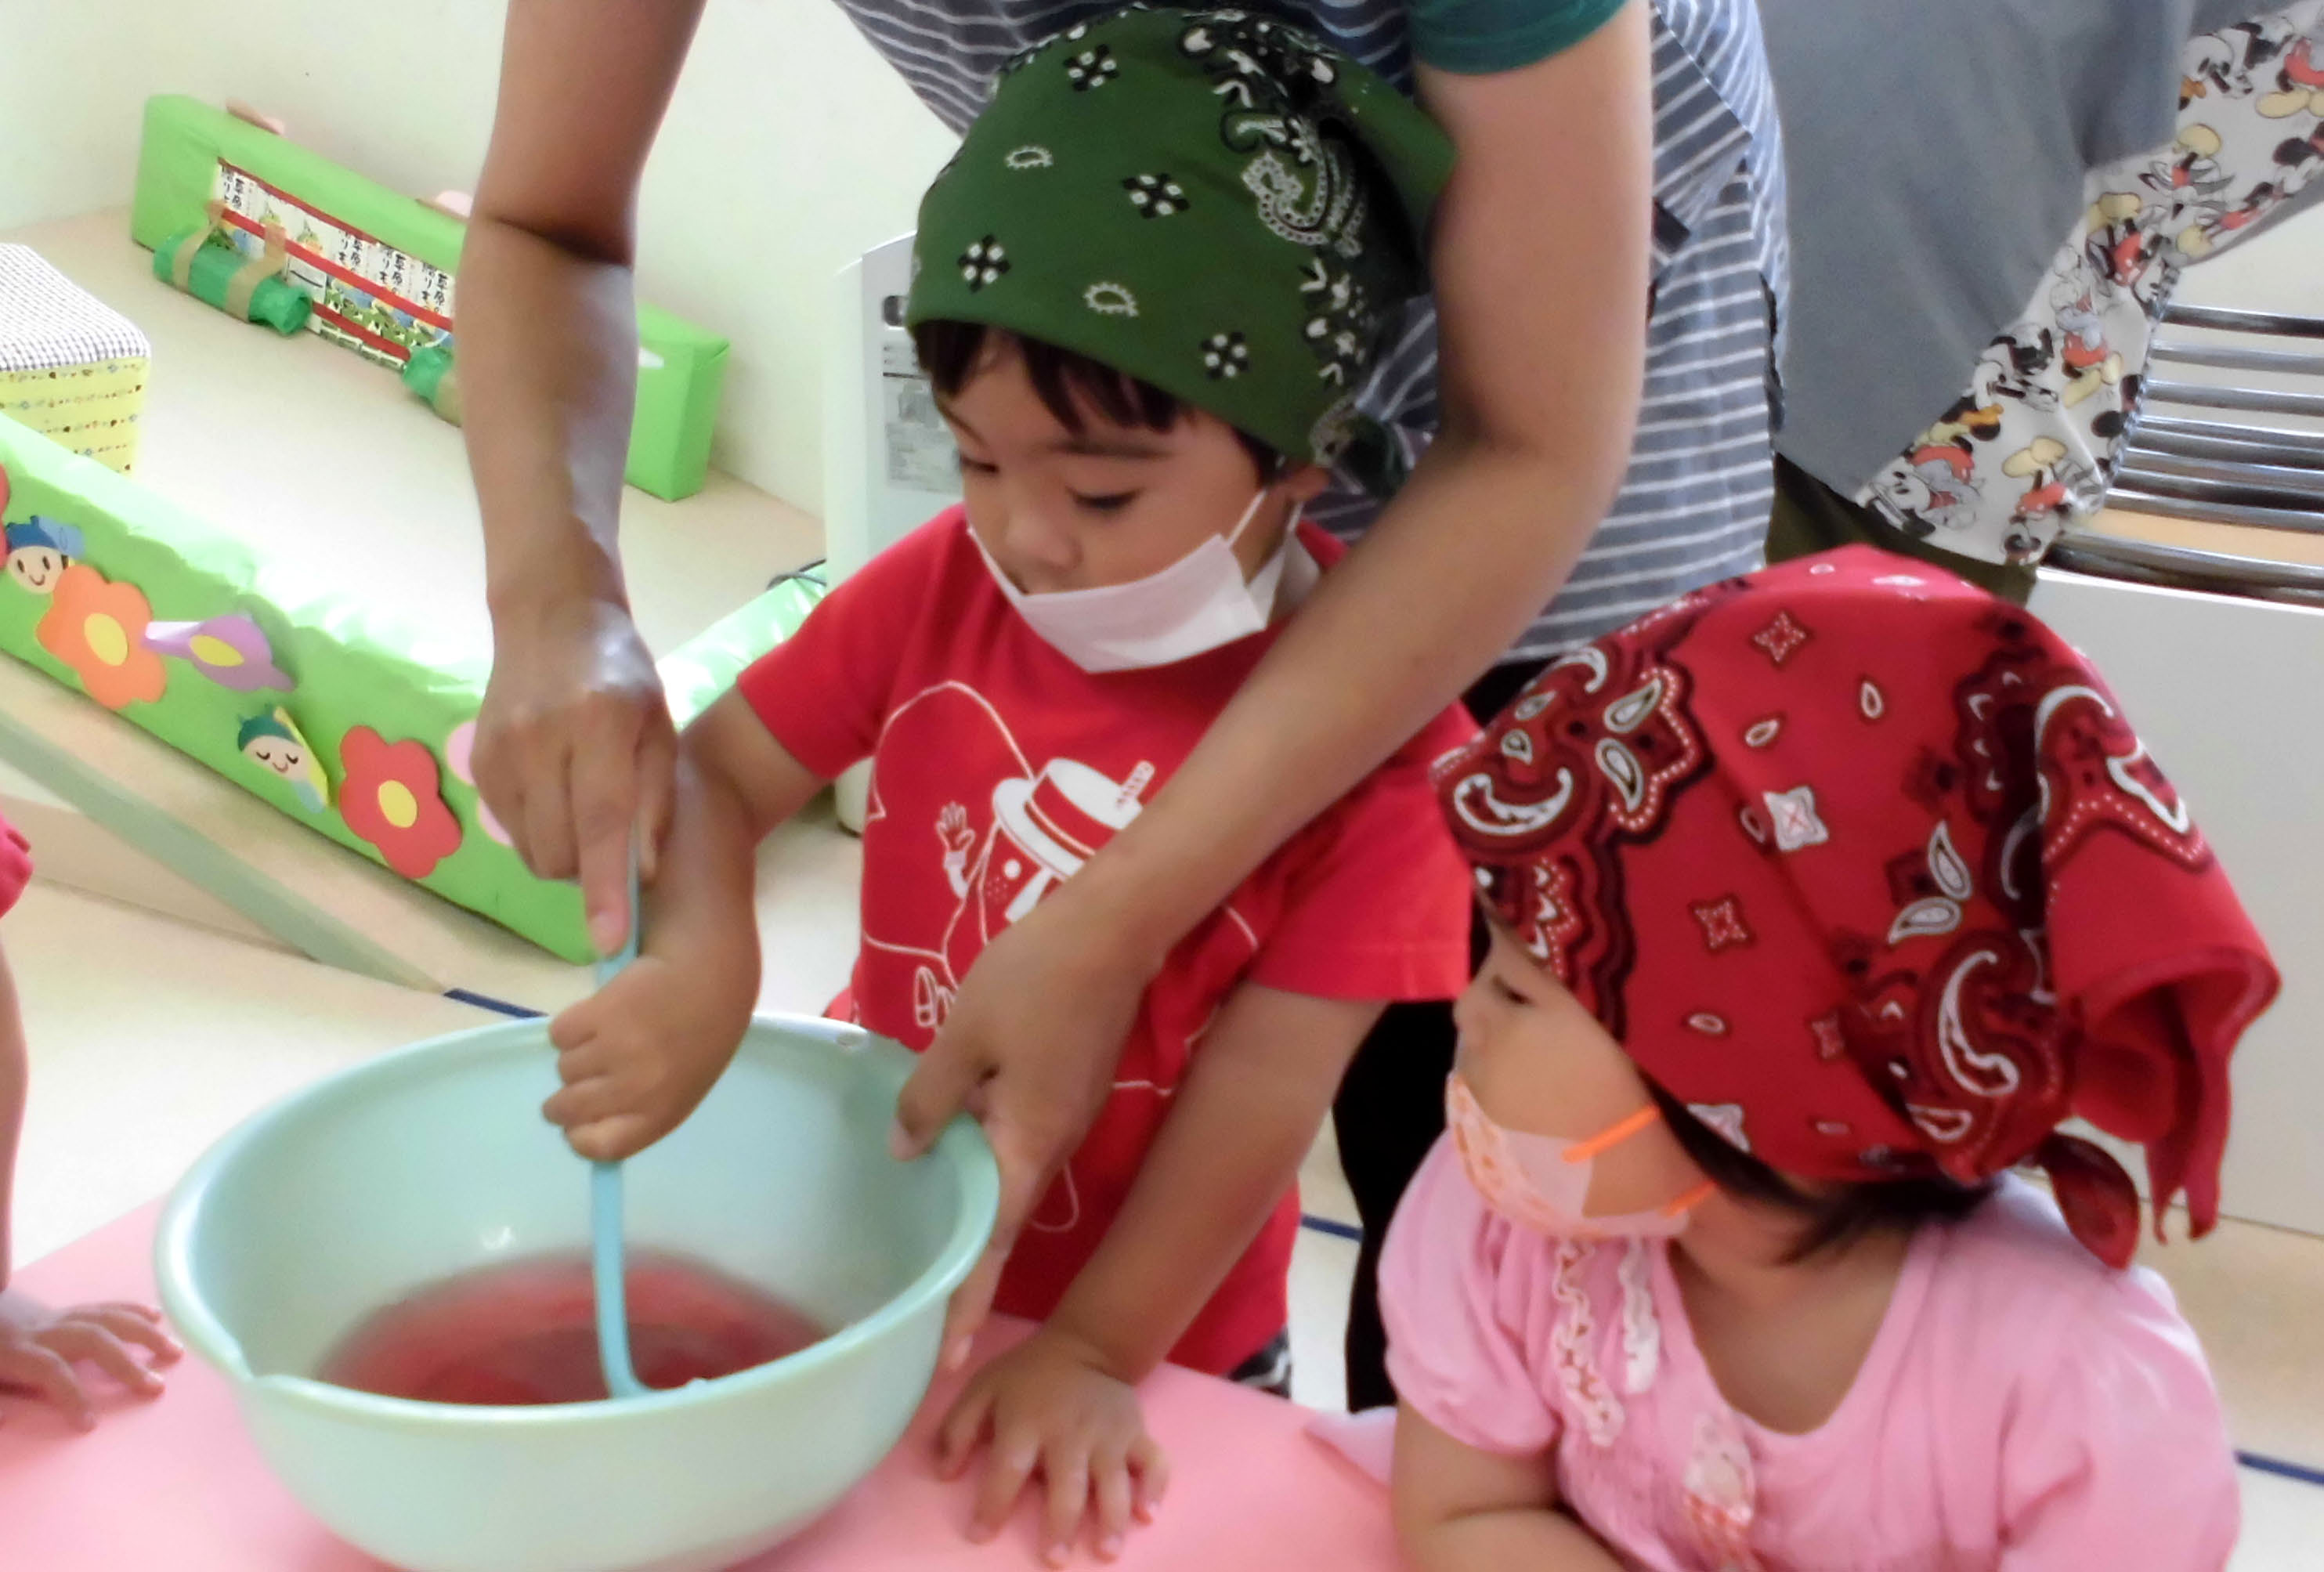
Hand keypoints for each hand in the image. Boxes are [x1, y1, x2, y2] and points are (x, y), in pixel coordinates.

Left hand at [0, 1292, 180, 1430]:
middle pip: (91, 1339)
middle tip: (156, 1387)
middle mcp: (42, 1330)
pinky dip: (131, 1311)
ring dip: (143, 1334)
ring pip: (105, 1318)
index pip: (50, 1369)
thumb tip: (3, 1423)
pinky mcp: (61, 1311)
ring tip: (173, 1351)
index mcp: (15, 1351)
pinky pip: (102, 1307)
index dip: (71, 1395)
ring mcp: (54, 1317)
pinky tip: (156, 1318)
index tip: (90, 1425)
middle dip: (125, 1362)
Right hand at [475, 595, 675, 955]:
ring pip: (533, 850)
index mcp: (599, 725)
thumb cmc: (623, 677)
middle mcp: (541, 739)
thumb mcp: (660, 728)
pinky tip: (555, 795)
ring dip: (564, 854)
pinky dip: (539, 832)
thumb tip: (640, 875)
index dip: (607, 887)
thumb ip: (655, 800)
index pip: (602, 822)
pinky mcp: (477, 763)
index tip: (612, 940)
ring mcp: (499, 752)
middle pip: (561, 850)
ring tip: (585, 810)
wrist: (551, 620)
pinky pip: (511, 831)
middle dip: (590, 872)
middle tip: (615, 844)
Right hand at [542, 949, 749, 1159]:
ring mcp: (616, 1051)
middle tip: (578, 1077)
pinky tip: (599, 1014)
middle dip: (563, 1098)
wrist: (711, 971)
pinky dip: (572, 1025)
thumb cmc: (704, 1031)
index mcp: (662, 1113)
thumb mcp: (683, 1085)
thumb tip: (586, 1124)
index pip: (601, 1147)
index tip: (576, 1124)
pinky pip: (560, 1033)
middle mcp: (637, 1088)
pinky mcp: (599, 1014)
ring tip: (605, 1036)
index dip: (580, 1136)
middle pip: (568, 1109)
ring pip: (564, 1067)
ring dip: (575, 1054)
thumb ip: (642, 1108)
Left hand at [892, 888, 1156, 1364]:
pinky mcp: (1067, 1091)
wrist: (1118, 931)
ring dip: (976, 1220)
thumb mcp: (965, 1035)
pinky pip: (1019, 1142)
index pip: (991, 1240)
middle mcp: (1052, 1144)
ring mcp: (1065, 1117)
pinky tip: (952, 1154)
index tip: (950, 1357)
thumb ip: (931, 1099)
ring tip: (933, 1251)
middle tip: (933, 1323)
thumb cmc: (1036, 978)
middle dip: (970, 1274)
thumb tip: (905, 1151)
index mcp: (1026, 1142)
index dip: (968, 1298)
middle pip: (1003, 1221)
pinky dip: (985, 1167)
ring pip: (1010, 1179)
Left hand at [937, 1328, 1168, 1564]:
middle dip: (1061, 1525)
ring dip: (1111, 1519)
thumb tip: (943, 1473)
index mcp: (1027, 1421)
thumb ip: (957, 1429)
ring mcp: (1109, 1433)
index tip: (979, 1534)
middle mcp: (1070, 1431)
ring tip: (1104, 1551)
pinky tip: (1146, 1515)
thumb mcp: (983, 1388)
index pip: (1008, 1468)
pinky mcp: (1137, 1432)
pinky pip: (1154, 1463)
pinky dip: (1154, 1489)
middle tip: (1053, 1559)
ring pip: (1114, 1482)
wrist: (1085, 1346)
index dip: (992, 1505)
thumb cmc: (1028, 1377)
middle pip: (1067, 1484)